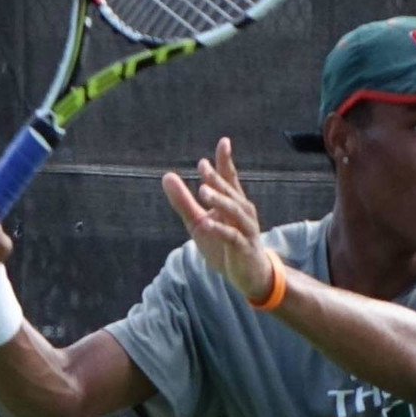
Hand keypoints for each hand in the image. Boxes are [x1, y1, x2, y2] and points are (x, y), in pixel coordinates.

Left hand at [161, 137, 273, 299]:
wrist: (249, 275)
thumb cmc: (225, 245)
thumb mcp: (199, 222)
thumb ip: (183, 201)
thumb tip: (167, 176)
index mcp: (233, 202)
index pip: (230, 178)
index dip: (226, 161)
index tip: (224, 142)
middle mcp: (243, 212)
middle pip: (230, 191)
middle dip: (217, 179)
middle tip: (203, 166)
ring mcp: (245, 229)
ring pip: (234, 211)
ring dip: (220, 200)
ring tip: (203, 191)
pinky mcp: (243, 247)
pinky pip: (232, 236)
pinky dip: (220, 230)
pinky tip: (208, 224)